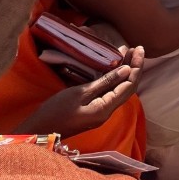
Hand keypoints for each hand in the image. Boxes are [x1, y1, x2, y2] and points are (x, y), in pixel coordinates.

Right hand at [19, 46, 144, 136]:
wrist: (39, 130)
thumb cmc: (56, 111)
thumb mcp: (80, 93)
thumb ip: (104, 82)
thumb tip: (127, 70)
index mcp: (106, 108)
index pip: (129, 85)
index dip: (136, 66)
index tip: (139, 49)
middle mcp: (108, 112)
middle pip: (128, 87)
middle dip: (134, 67)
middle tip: (136, 48)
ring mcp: (101, 113)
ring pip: (120, 90)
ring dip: (126, 72)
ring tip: (128, 54)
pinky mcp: (95, 111)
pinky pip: (111, 93)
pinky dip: (116, 79)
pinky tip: (115, 69)